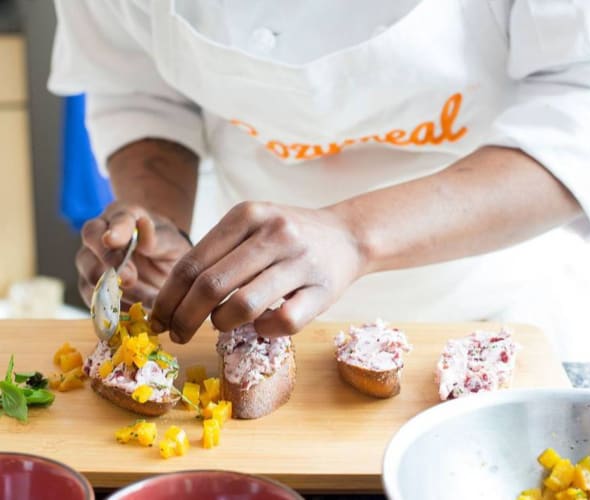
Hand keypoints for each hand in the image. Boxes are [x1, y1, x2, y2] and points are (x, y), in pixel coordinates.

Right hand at [77, 202, 192, 309]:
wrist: (163, 269)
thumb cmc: (167, 248)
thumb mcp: (170, 241)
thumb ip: (156, 237)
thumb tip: (144, 226)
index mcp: (123, 217)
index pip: (114, 219)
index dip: (114, 230)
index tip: (113, 240)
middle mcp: (100, 236)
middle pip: (91, 244)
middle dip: (109, 262)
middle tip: (129, 279)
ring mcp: (91, 262)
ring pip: (89, 274)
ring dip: (113, 290)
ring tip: (142, 302)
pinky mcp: (91, 287)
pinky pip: (94, 299)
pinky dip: (112, 309)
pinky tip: (132, 314)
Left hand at [150, 201, 364, 342]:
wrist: (348, 236)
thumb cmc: (289, 236)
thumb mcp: (252, 226)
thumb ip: (216, 253)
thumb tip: (171, 300)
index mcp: (248, 215)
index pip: (192, 263)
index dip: (168, 297)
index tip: (157, 319)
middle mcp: (274, 233)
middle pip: (211, 286)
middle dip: (185, 318)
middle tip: (177, 334)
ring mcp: (301, 262)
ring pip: (243, 306)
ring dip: (222, 324)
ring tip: (222, 324)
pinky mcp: (322, 291)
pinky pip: (281, 322)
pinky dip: (263, 330)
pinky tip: (261, 324)